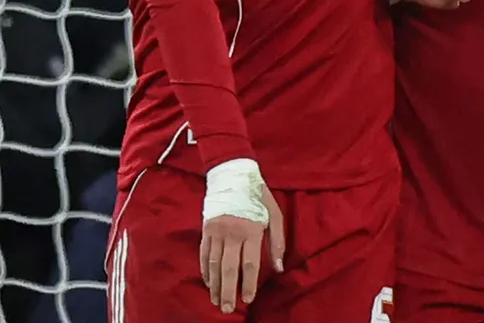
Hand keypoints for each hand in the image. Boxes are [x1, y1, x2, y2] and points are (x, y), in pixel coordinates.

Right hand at [200, 185, 284, 313]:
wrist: (233, 175)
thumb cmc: (258, 196)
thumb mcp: (274, 214)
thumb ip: (277, 242)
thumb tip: (279, 268)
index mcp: (251, 230)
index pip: (249, 264)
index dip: (248, 283)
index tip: (248, 299)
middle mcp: (232, 233)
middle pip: (228, 268)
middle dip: (228, 291)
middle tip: (227, 309)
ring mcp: (216, 232)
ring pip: (213, 264)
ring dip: (215, 285)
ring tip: (217, 301)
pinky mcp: (206, 230)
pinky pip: (203, 255)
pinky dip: (205, 271)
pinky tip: (208, 283)